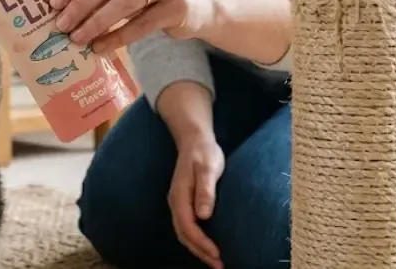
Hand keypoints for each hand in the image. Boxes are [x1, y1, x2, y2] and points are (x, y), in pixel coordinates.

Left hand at [48, 0, 213, 52]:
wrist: (200, 4)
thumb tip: (58, 3)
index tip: (53, 3)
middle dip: (81, 4)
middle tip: (61, 24)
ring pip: (125, 1)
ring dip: (96, 22)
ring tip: (77, 38)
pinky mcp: (178, 6)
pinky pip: (141, 24)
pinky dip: (117, 37)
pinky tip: (100, 47)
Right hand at [169, 134, 224, 268]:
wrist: (194, 139)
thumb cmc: (204, 152)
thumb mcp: (208, 168)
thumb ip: (206, 190)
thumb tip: (204, 215)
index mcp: (180, 195)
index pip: (188, 226)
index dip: (202, 243)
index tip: (217, 255)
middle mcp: (175, 202)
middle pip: (184, 234)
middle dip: (200, 252)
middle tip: (220, 265)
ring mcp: (178, 203)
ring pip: (184, 232)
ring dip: (198, 249)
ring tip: (215, 261)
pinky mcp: (184, 202)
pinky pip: (187, 226)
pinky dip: (196, 240)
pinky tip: (209, 245)